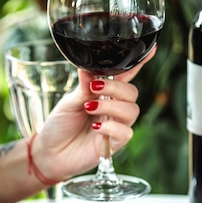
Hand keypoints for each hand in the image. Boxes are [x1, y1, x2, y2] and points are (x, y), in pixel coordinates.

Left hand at [32, 47, 155, 180]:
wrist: (50, 153)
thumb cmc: (60, 126)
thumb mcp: (69, 102)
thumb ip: (83, 86)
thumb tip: (88, 67)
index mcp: (104, 93)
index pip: (125, 75)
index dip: (139, 63)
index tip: (151, 49)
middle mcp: (113, 108)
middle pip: (132, 92)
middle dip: (116, 88)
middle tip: (95, 89)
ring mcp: (115, 125)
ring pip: (132, 111)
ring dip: (112, 106)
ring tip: (90, 108)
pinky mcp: (114, 144)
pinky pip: (125, 133)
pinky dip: (112, 127)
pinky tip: (96, 126)